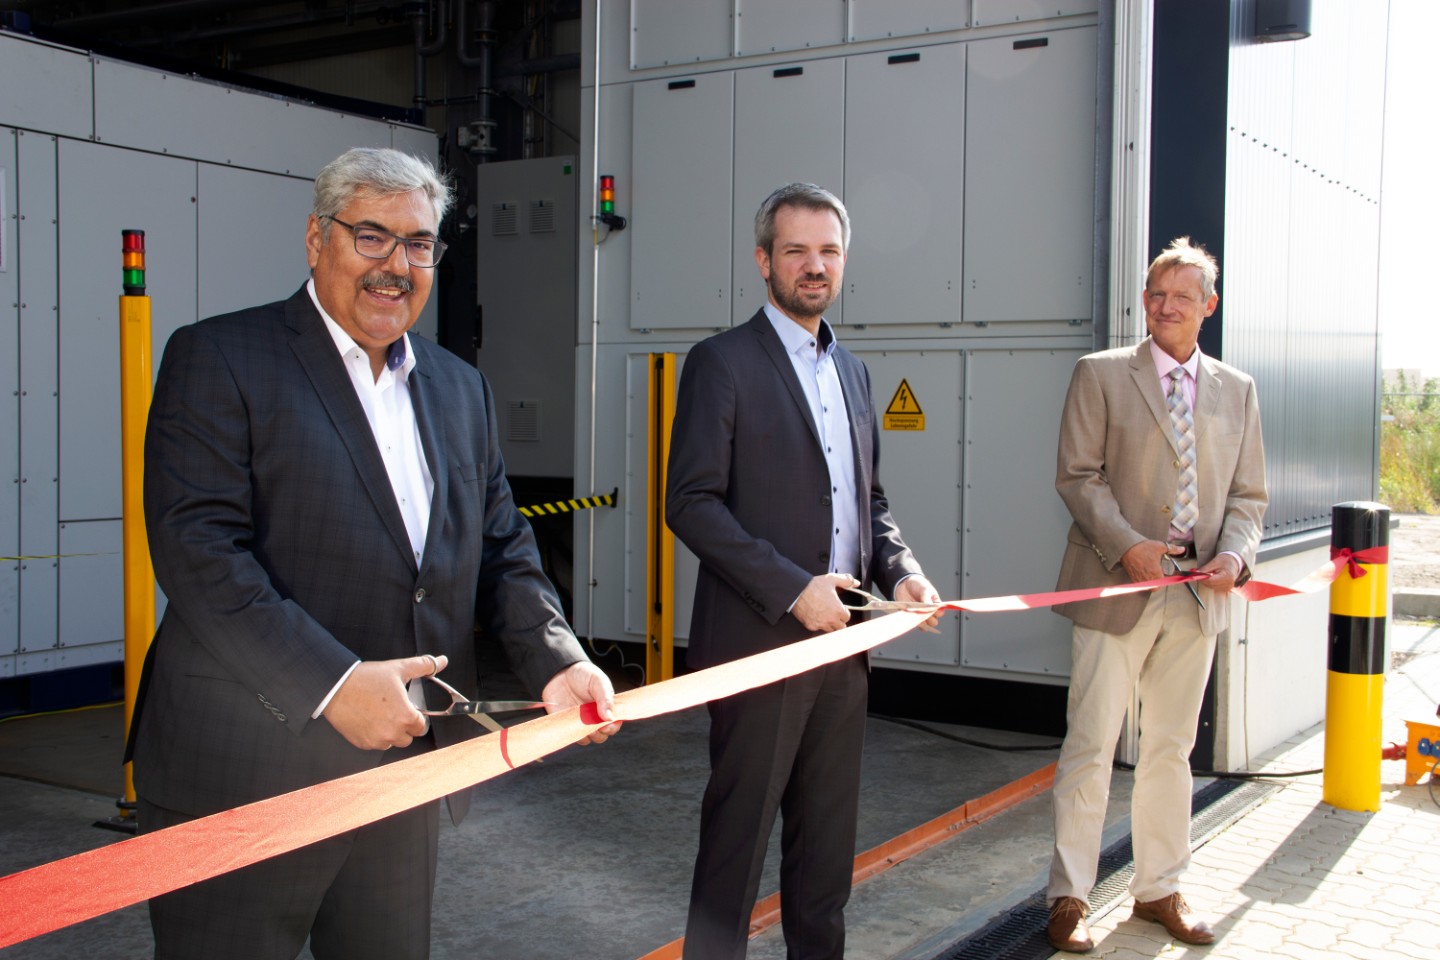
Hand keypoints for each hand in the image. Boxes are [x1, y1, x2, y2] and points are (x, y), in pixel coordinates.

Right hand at [323, 653, 445, 750]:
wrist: (335, 687)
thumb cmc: (366, 678)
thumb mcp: (399, 668)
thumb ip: (425, 665)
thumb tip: (442, 661)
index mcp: (405, 717)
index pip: (421, 726)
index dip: (417, 716)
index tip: (409, 708)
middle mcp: (392, 733)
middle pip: (408, 737)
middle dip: (404, 725)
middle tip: (394, 709)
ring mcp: (376, 740)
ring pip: (392, 742)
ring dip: (391, 732)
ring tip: (381, 714)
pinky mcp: (362, 743)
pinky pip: (375, 744)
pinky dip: (375, 735)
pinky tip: (369, 719)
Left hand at [542, 661, 621, 744]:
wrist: (560, 672)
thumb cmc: (583, 674)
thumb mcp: (598, 681)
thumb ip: (605, 698)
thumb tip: (610, 717)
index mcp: (606, 708)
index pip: (614, 724)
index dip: (612, 727)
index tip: (607, 724)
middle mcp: (595, 718)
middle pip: (602, 736)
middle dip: (599, 732)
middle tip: (593, 722)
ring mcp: (581, 722)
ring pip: (588, 738)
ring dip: (586, 733)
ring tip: (581, 719)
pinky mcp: (567, 724)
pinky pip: (572, 736)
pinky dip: (573, 732)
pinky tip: (571, 720)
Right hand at [791, 572, 856, 632]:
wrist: (796, 591)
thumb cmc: (813, 586)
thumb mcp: (831, 579)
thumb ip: (846, 581)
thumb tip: (855, 583)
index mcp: (838, 610)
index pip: (847, 617)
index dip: (843, 612)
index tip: (840, 609)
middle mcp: (830, 619)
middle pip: (840, 627)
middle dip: (839, 621)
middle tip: (834, 614)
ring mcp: (820, 624)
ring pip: (830, 630)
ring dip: (830, 624)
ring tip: (825, 615)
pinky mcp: (811, 626)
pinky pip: (817, 629)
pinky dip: (818, 624)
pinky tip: (816, 616)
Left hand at [895, 575, 944, 633]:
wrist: (905, 584)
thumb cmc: (918, 585)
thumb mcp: (925, 589)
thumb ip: (927, 599)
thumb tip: (929, 609)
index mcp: (935, 604)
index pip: (940, 613)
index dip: (936, 612)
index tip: (930, 607)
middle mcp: (929, 612)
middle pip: (933, 622)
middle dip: (928, 618)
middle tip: (922, 611)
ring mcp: (921, 615)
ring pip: (925, 626)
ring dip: (921, 622)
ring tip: (915, 613)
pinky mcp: (912, 617)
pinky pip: (915, 624)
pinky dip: (913, 622)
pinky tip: (910, 616)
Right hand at [1120, 540, 1182, 582]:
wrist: (1126, 548)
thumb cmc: (1142, 548)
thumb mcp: (1160, 547)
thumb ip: (1172, 549)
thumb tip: (1181, 549)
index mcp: (1156, 573)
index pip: (1165, 583)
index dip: (1169, 579)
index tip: (1170, 576)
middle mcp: (1147, 579)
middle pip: (1156, 587)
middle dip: (1159, 582)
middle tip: (1160, 574)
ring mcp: (1139, 579)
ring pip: (1148, 586)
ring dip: (1151, 582)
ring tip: (1151, 572)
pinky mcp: (1133, 578)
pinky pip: (1140, 584)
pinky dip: (1143, 580)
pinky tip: (1144, 571)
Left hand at [1196, 553, 1242, 593]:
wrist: (1234, 562)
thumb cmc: (1225, 561)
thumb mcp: (1214, 562)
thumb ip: (1205, 569)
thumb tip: (1196, 573)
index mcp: (1227, 577)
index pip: (1210, 581)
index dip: (1201, 578)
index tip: (1195, 574)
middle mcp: (1228, 584)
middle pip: (1210, 584)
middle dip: (1203, 579)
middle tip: (1201, 572)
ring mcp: (1228, 588)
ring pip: (1211, 586)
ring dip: (1207, 581)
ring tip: (1210, 573)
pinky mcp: (1226, 589)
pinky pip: (1214, 587)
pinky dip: (1211, 583)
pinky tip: (1214, 577)